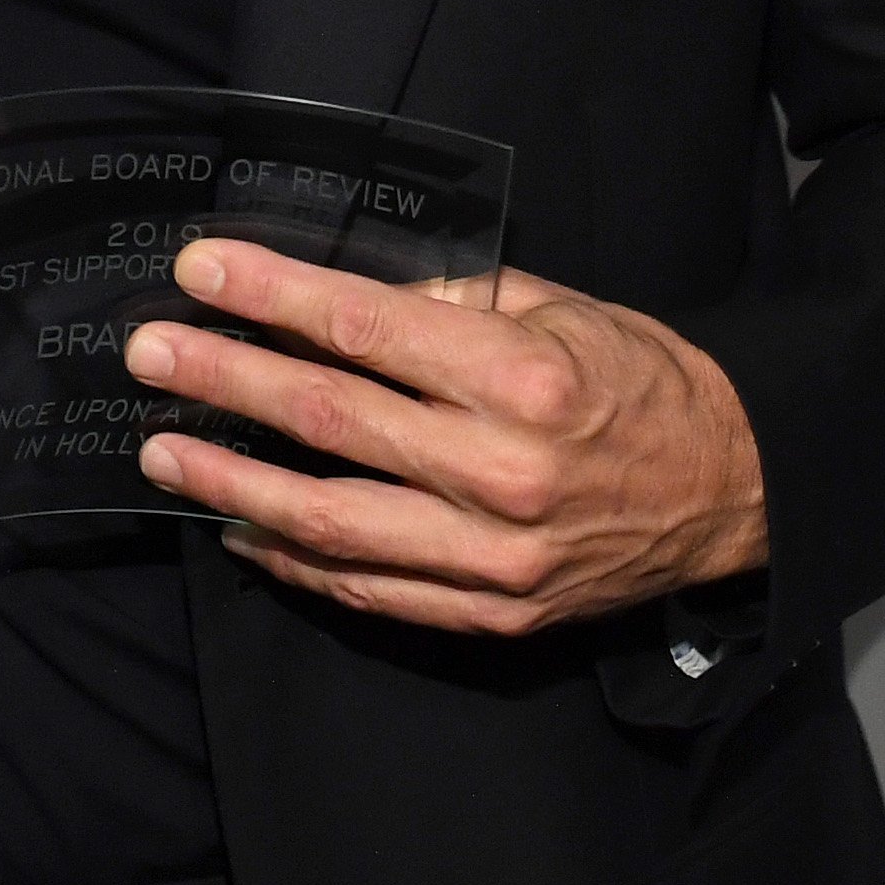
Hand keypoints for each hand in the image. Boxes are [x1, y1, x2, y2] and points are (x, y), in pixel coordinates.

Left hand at [124, 243, 767, 637]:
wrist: (736, 489)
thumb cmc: (636, 379)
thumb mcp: (555, 307)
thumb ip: (447, 298)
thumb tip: (330, 286)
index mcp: (518, 376)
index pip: (362, 327)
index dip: (270, 296)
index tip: (199, 268)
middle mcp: (502, 472)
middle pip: (328, 420)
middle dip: (222, 381)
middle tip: (148, 353)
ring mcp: (496, 556)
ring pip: (331, 522)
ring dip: (231, 485)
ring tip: (161, 452)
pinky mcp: (494, 615)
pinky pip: (369, 591)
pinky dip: (293, 562)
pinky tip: (238, 528)